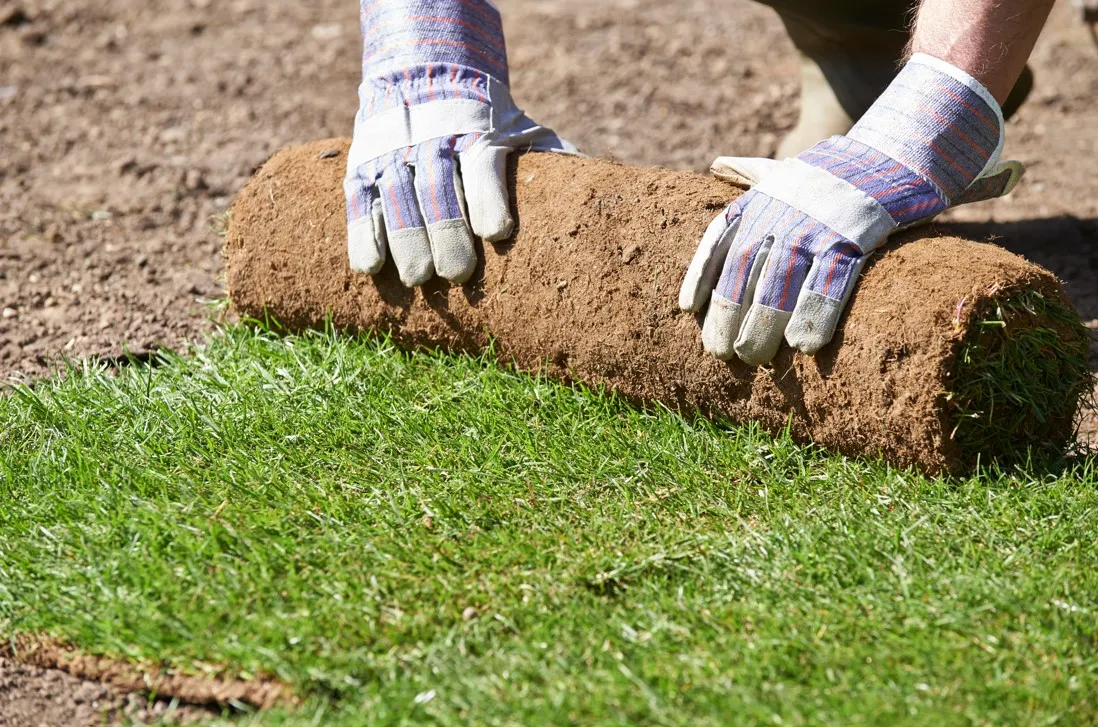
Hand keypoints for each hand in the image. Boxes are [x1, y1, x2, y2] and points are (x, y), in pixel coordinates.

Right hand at [345, 0, 574, 286]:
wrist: (425, 72)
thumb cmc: (487, 121)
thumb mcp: (520, 129)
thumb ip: (549, 159)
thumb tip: (597, 187)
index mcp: (477, 135)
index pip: (482, 167)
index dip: (488, 199)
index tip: (497, 234)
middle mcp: (433, 143)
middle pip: (437, 191)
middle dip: (447, 233)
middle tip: (457, 274)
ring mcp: (395, 155)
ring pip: (398, 199)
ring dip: (407, 241)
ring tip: (419, 279)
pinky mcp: (365, 168)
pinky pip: (360, 203)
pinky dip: (363, 235)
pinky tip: (370, 268)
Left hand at [679, 54, 1023, 364]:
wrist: (898, 153)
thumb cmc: (837, 173)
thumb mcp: (791, 167)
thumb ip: (752, 172)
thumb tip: (718, 163)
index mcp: (762, 197)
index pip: (719, 237)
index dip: (701, 274)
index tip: (686, 309)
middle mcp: (782, 210)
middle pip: (744, 269)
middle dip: (729, 313)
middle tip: (724, 352)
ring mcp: (816, 223)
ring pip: (780, 281)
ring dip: (762, 324)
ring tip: (752, 357)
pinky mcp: (854, 235)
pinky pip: (829, 282)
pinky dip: (815, 315)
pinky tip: (803, 346)